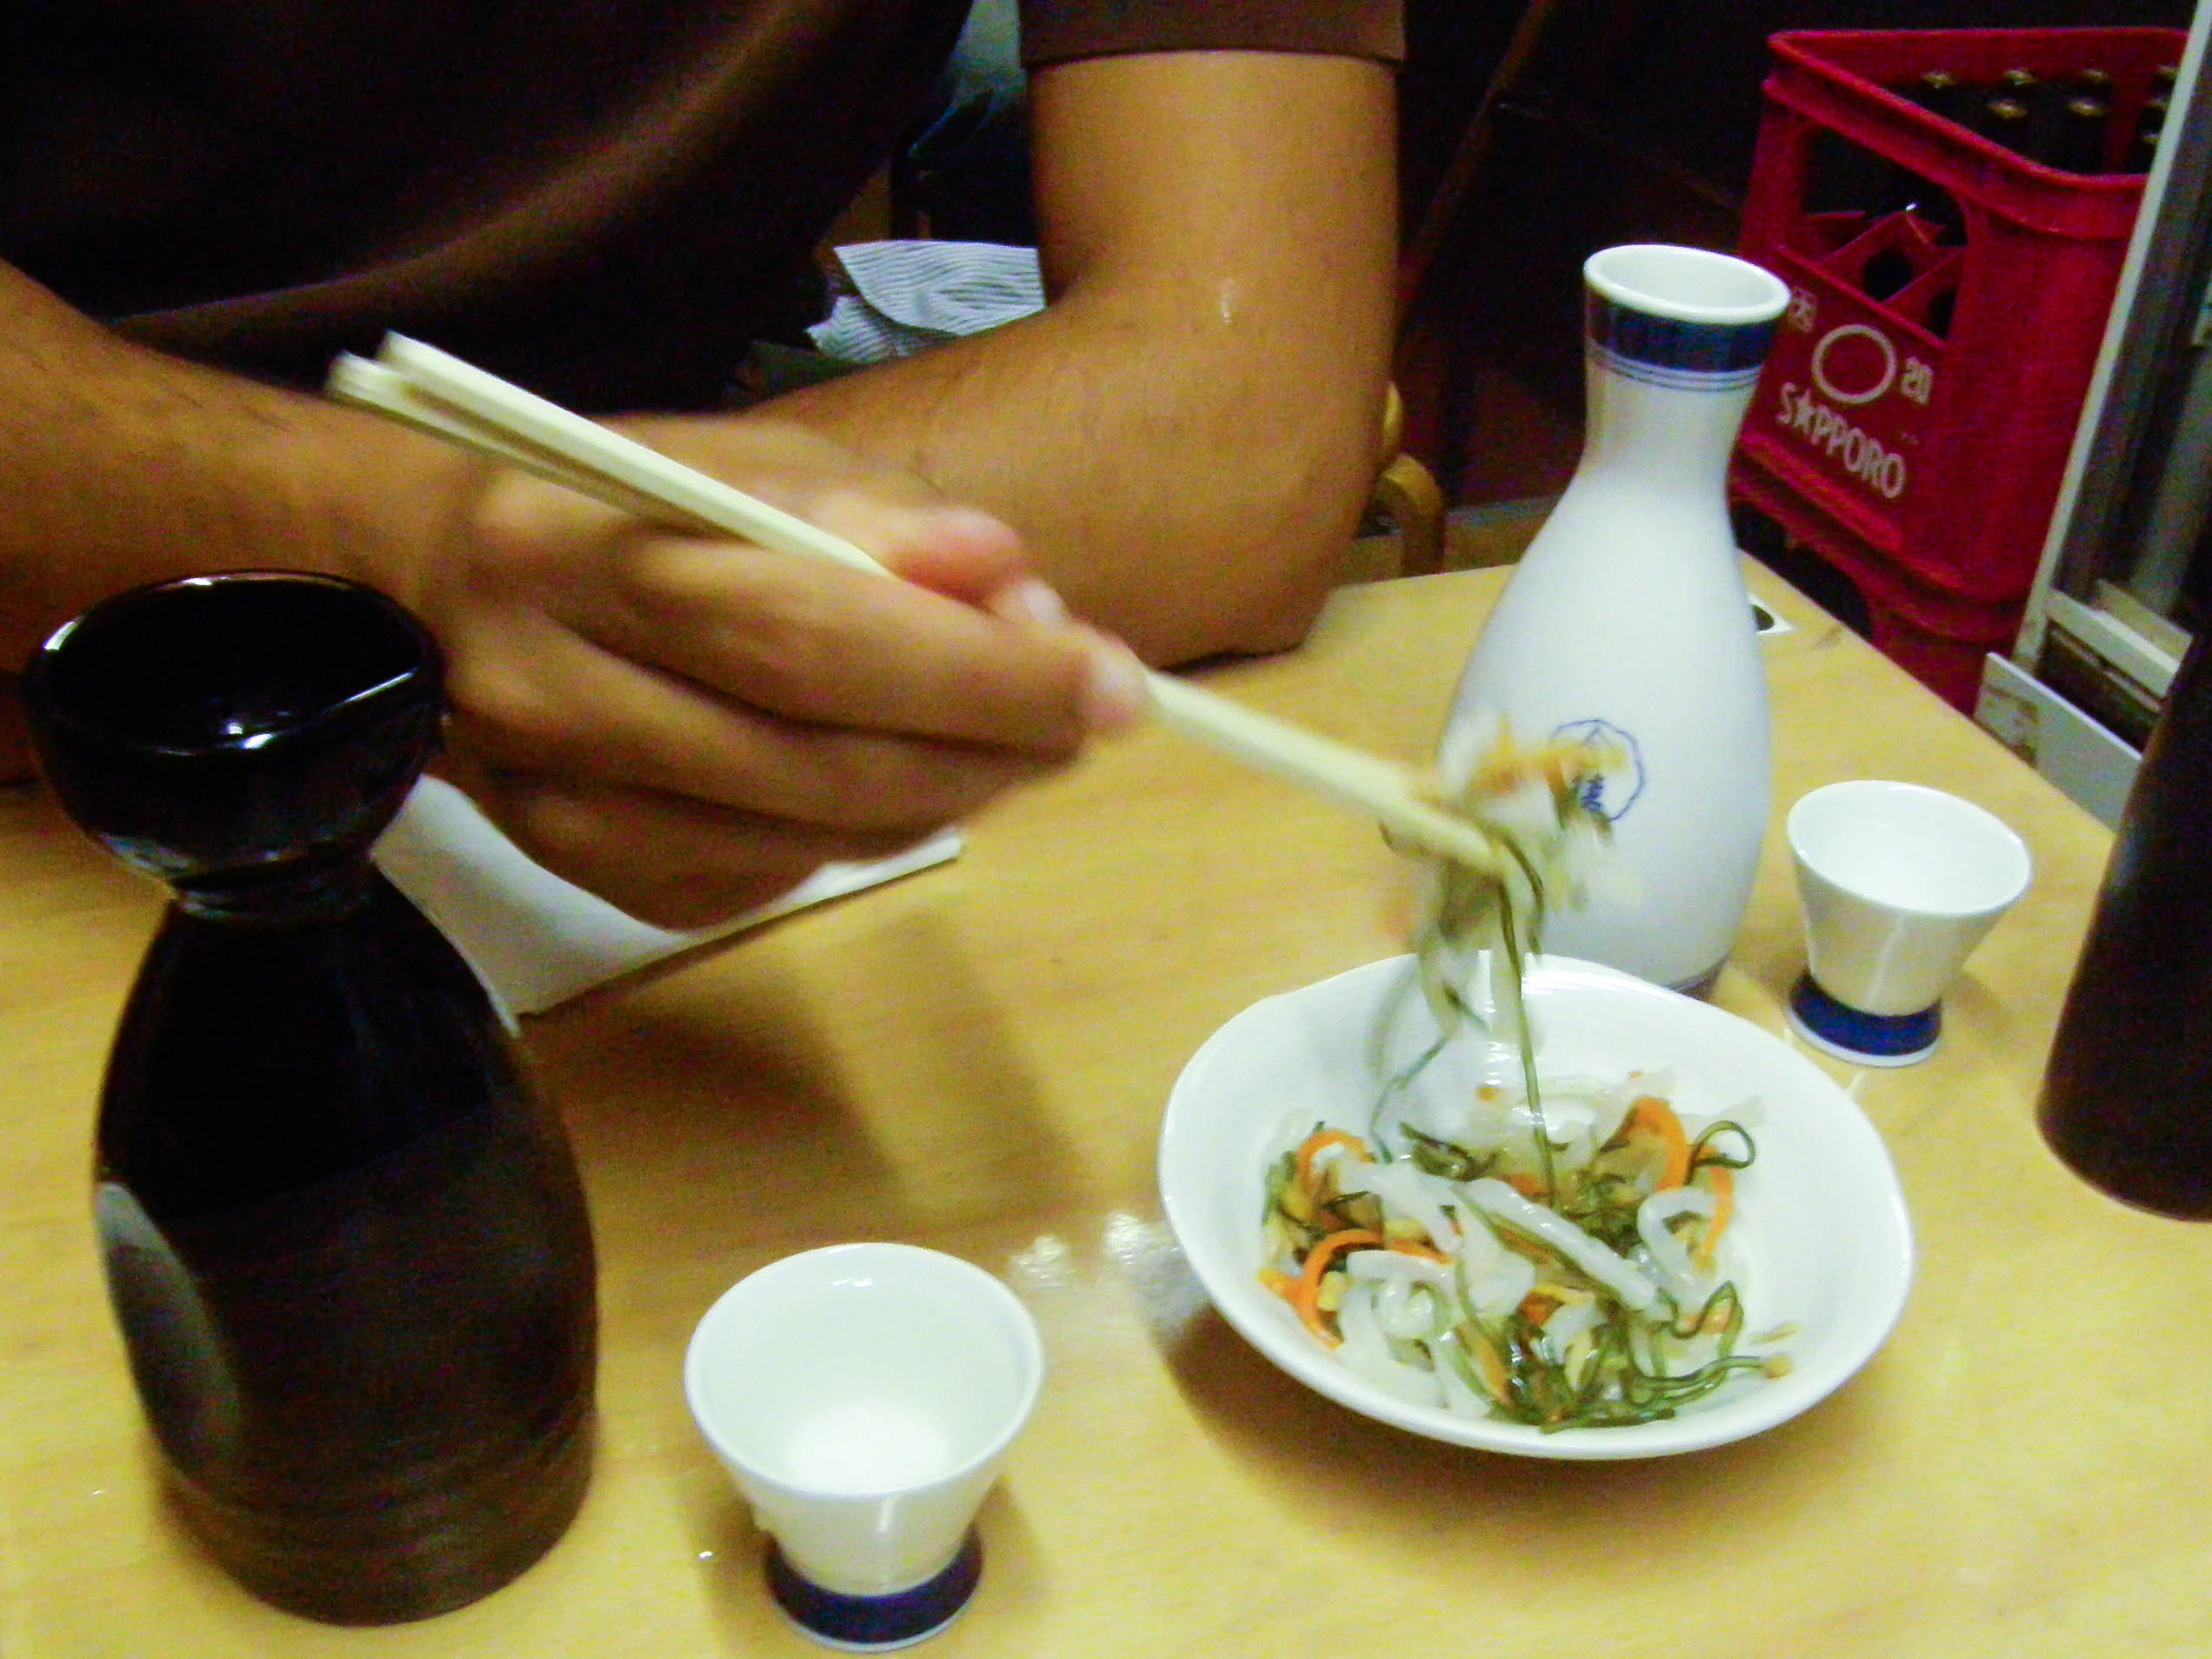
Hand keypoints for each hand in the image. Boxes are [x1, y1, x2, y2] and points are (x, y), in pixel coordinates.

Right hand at [380, 417, 1146, 928]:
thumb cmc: (587, 506)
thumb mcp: (717, 460)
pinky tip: (885, 772)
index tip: (1108, 677)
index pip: (809, 633)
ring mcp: (565, 810)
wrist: (398, 598)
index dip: (973, 671)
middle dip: (991, 746)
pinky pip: (771, 879)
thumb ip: (864, 514)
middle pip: (821, 761)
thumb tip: (1005, 583)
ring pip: (811, 839)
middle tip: (1088, 714)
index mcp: (579, 555)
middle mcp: (558, 696)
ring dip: (946, 795)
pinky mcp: (589, 876)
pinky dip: (860, 831)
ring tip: (1005, 732)